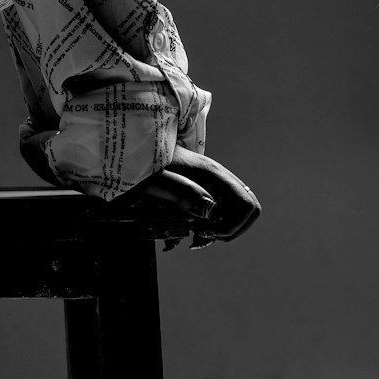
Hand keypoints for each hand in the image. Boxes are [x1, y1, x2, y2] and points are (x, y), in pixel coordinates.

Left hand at [115, 145, 259, 244]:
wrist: (130, 146)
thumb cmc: (140, 163)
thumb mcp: (155, 180)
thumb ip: (182, 193)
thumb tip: (210, 211)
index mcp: (211, 173)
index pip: (247, 204)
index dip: (232, 226)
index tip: (204, 230)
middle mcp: (217, 176)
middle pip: (248, 207)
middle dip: (231, 229)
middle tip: (203, 233)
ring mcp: (212, 181)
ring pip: (235, 209)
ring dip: (221, 228)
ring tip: (195, 232)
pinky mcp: (202, 186)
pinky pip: (220, 208)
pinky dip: (210, 224)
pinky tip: (188, 228)